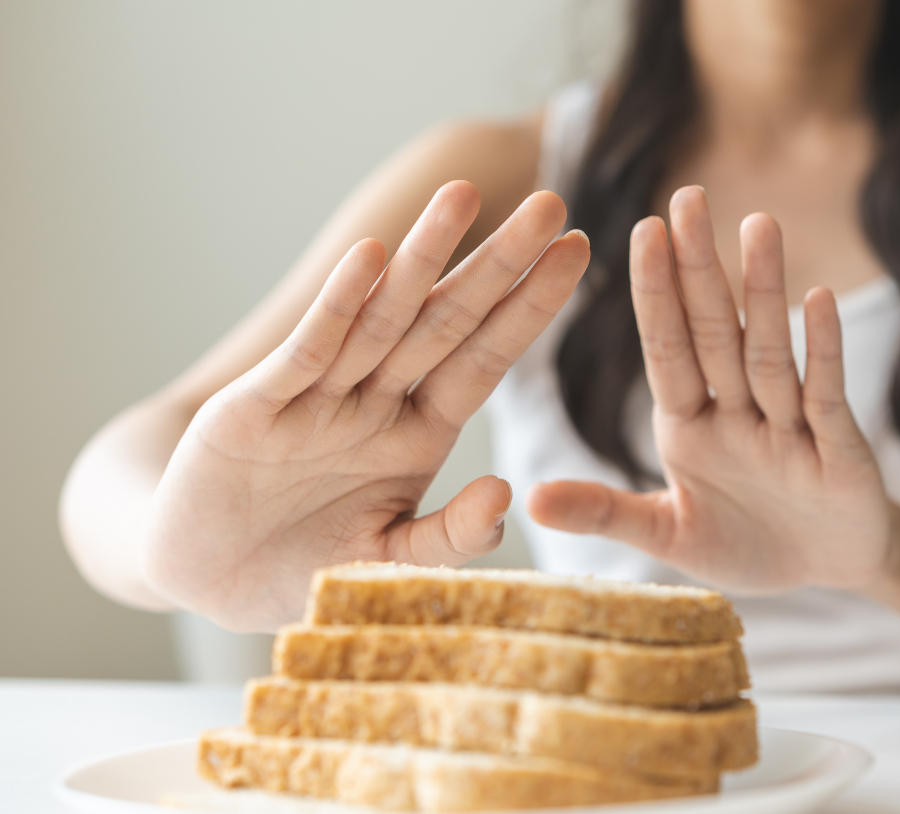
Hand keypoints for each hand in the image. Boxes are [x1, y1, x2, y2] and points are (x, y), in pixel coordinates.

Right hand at [141, 182, 589, 630]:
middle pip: (448, 321)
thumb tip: (505, 490)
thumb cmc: (306, 566)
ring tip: (463, 196)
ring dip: (423, 258)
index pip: (486, 358)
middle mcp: (376, 400)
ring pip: (382, 318)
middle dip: (500, 264)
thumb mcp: (390, 562)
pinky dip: (338, 306)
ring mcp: (318, 396)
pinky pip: (307, 352)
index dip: (531, 307)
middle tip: (552, 204)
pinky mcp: (256, 407)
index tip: (579, 254)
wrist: (208, 580)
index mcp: (418, 431)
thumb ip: (449, 535)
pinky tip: (372, 258)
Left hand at [527, 186, 889, 593]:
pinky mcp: (840, 451)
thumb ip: (606, 512)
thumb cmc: (746, 545)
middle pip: (715, 333)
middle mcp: (737, 413)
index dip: (656, 293)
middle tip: (688, 197)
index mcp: (689, 425)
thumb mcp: (668, 535)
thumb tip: (528, 498)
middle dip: (700, 268)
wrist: (828, 574)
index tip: (642, 231)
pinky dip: (823, 350)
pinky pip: (826, 395)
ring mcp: (790, 428)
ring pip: (769, 352)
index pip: (668, 349)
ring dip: (763, 293)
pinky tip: (818, 299)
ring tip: (757, 224)